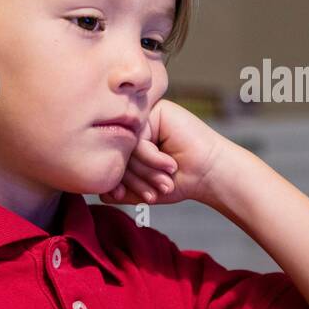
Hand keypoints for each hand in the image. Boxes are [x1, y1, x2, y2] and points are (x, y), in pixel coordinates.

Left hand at [98, 98, 234, 207]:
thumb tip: (98, 192)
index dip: (116, 181)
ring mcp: (145, 116)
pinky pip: (139, 138)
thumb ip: (121, 189)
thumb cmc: (181, 181)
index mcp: (130, 141)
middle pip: (117, 152)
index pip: (110, 158)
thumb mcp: (144, 188)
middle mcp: (136, 126)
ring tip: (164, 182)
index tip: (125, 197)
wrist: (211, 174)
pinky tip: (170, 164)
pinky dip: (152, 157)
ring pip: (126, 146)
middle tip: (151, 195)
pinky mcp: (157, 111)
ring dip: (145, 170)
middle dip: (133, 178)